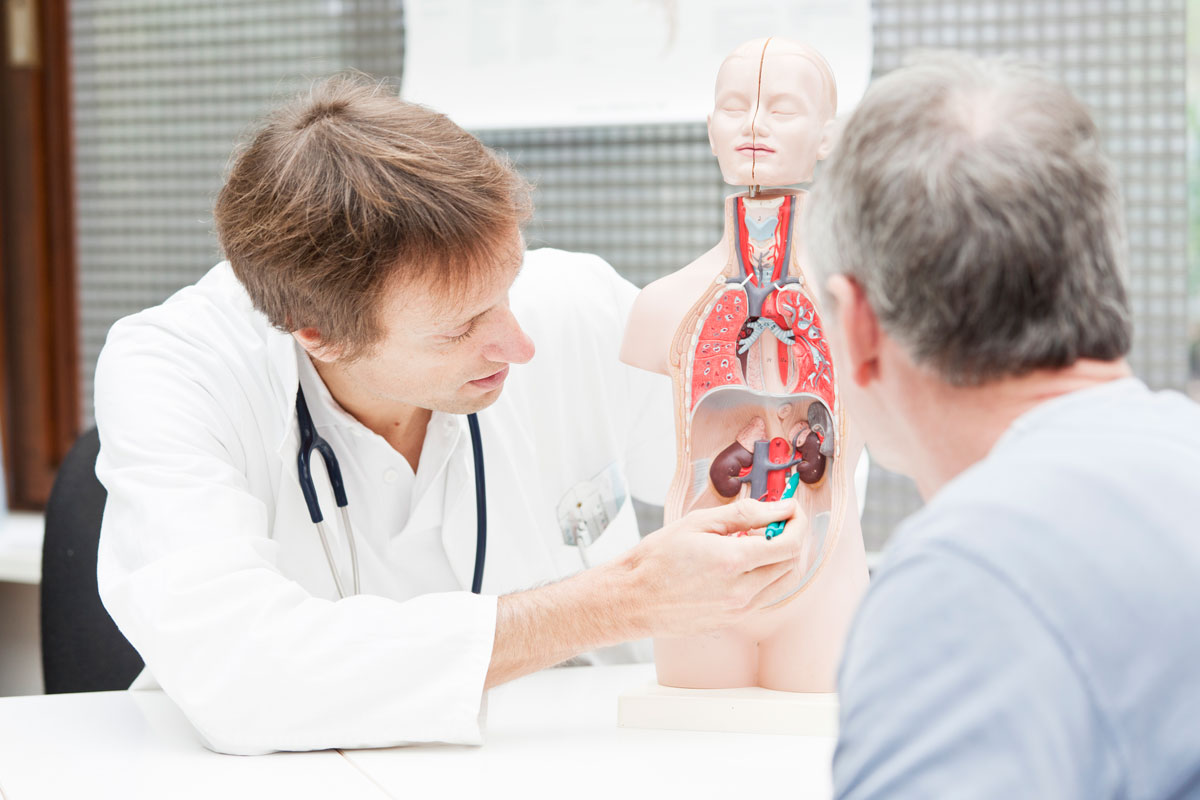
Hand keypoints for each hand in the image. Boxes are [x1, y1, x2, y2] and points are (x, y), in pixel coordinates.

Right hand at [618, 498, 809, 637]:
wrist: (633, 598)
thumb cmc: (657, 559)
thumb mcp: (698, 523)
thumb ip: (745, 514)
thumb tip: (779, 508)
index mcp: (734, 561)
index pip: (789, 543)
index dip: (797, 523)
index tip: (790, 510)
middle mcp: (742, 591)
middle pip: (791, 564)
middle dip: (792, 538)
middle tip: (776, 522)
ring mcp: (739, 610)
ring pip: (783, 583)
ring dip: (782, 559)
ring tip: (759, 542)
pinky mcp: (733, 620)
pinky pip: (765, 597)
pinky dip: (766, 577)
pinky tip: (745, 563)